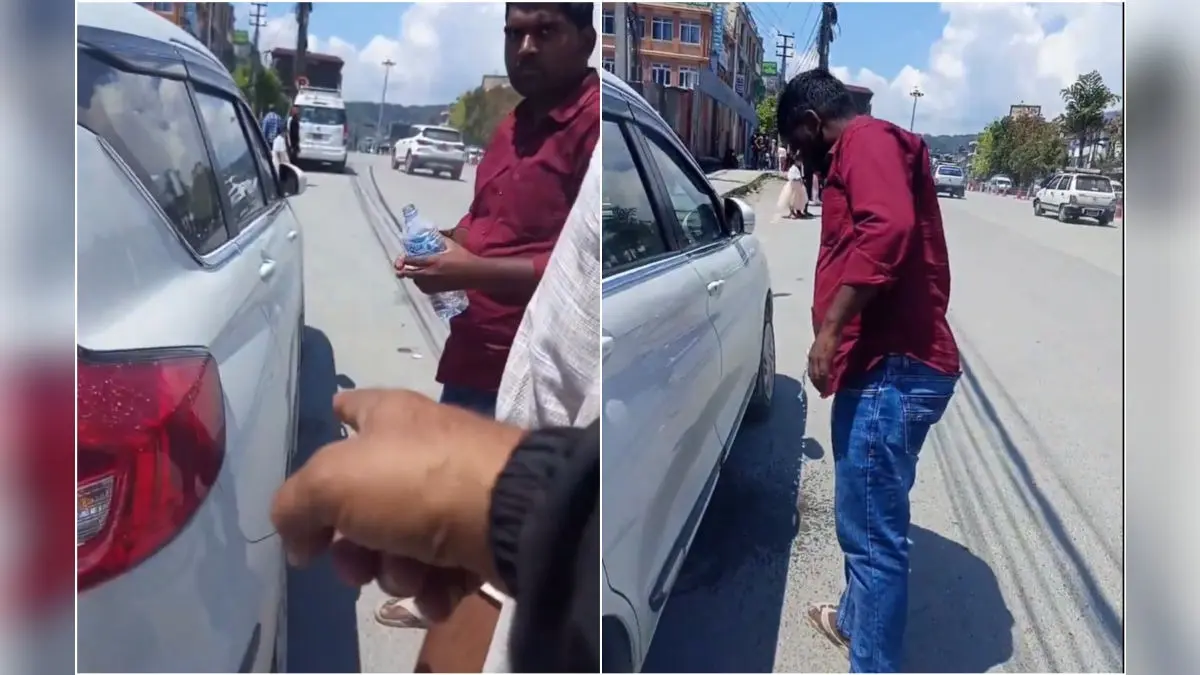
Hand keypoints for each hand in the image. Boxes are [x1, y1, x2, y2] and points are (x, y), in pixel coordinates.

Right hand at [270, 389, 524, 619]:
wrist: (513, 514)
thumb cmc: (416, 482)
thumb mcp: (332, 483)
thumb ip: (296, 505)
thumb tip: (298, 539)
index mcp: (390, 416)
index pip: (353, 406)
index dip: (335, 420)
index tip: (323, 451)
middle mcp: (424, 448)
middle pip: (366, 501)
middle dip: (354, 547)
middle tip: (358, 566)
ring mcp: (457, 492)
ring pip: (402, 544)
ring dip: (397, 573)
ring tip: (412, 576)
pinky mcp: (483, 535)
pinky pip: (442, 569)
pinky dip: (435, 588)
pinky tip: (438, 594)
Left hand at [396, 237, 479, 293]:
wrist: (474, 274)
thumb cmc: (464, 258)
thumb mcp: (452, 245)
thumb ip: (441, 239)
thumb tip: (433, 232)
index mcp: (435, 261)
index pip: (414, 261)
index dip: (405, 259)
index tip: (403, 258)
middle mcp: (432, 273)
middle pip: (412, 273)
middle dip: (404, 270)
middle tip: (399, 269)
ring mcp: (435, 283)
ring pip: (417, 282)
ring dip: (413, 277)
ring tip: (412, 273)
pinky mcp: (439, 289)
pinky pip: (424, 289)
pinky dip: (420, 284)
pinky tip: (422, 281)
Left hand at [806, 327, 839, 395]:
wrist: (830, 328)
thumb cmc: (828, 337)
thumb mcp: (823, 350)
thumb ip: (823, 359)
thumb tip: (826, 368)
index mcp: (811, 357)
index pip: (812, 373)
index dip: (815, 382)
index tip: (820, 390)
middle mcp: (812, 359)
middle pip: (813, 376)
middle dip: (818, 386)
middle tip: (823, 394)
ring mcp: (817, 358)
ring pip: (818, 375)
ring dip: (822, 385)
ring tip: (826, 392)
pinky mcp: (824, 357)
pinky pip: (824, 371)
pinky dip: (826, 379)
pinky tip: (829, 384)